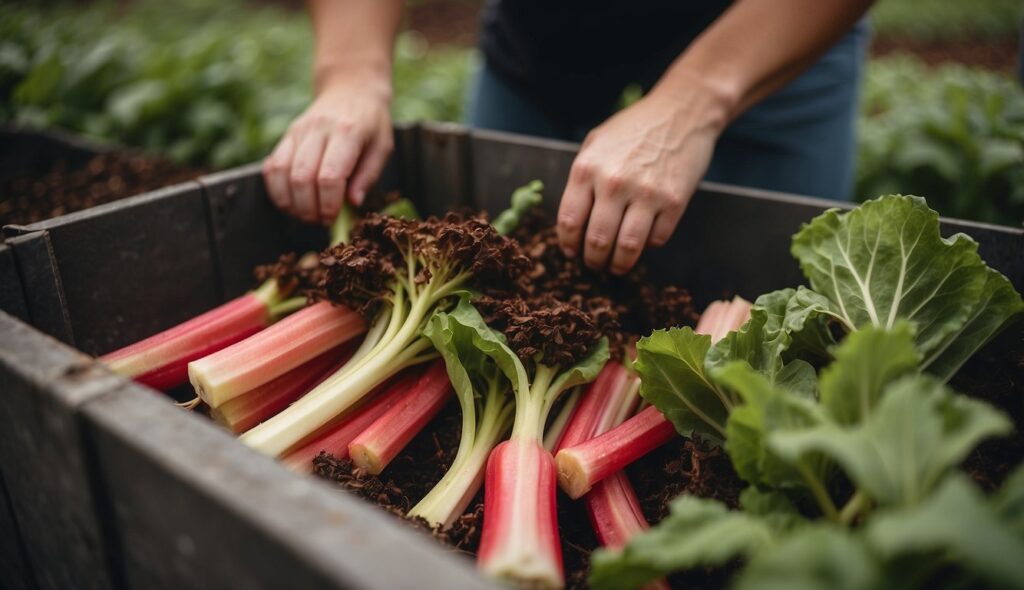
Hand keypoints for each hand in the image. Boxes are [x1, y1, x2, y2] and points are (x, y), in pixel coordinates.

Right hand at [263, 74, 392, 223]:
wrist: (351, 88)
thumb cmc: (371, 123)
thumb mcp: (382, 147)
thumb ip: (368, 176)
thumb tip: (352, 203)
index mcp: (347, 133)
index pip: (329, 176)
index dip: (328, 204)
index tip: (332, 218)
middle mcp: (318, 129)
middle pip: (301, 177)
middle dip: (308, 208)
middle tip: (319, 220)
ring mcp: (298, 131)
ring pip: (280, 172)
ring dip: (289, 202)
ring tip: (305, 214)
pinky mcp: (286, 135)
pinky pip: (271, 165)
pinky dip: (275, 189)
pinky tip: (290, 200)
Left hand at [556, 81, 728, 274]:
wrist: (682, 112)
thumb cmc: (634, 129)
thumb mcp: (596, 144)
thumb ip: (582, 180)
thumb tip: (573, 223)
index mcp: (588, 169)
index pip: (569, 222)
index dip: (568, 245)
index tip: (572, 253)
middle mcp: (614, 183)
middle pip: (597, 241)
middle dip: (593, 261)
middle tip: (595, 265)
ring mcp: (646, 194)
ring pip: (627, 248)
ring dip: (619, 265)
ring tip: (616, 267)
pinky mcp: (675, 202)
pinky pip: (657, 239)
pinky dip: (648, 246)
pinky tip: (643, 241)